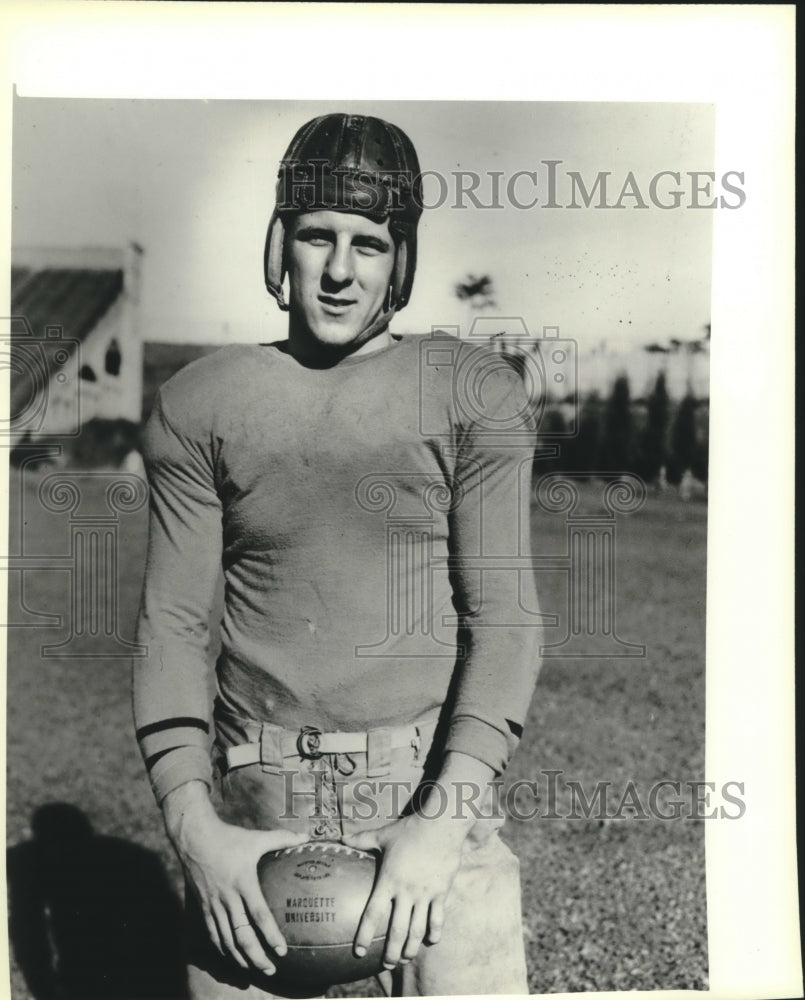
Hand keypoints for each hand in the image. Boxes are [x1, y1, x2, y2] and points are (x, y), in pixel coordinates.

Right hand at [162, 781, 306, 974]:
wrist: (194, 839)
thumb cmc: (229, 838)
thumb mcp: (256, 837)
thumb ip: (282, 839)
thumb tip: (306, 837)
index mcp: (243, 882)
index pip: (258, 915)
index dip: (270, 935)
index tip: (282, 951)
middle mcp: (227, 897)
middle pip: (241, 935)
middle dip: (256, 956)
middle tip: (271, 969)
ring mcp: (213, 904)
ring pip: (226, 939)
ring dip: (240, 958)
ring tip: (254, 970)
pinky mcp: (203, 907)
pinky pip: (212, 934)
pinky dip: (222, 949)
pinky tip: (232, 957)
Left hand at [343, 812, 466, 970]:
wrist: (441, 824)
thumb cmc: (410, 829)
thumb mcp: (384, 834)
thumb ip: (362, 839)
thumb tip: (340, 836)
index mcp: (389, 880)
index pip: (373, 913)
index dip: (365, 934)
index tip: (359, 951)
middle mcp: (407, 891)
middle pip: (397, 929)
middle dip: (392, 951)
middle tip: (386, 965)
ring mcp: (425, 893)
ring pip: (418, 928)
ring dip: (411, 948)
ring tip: (406, 959)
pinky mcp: (441, 892)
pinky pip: (438, 917)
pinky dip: (434, 932)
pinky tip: (431, 941)